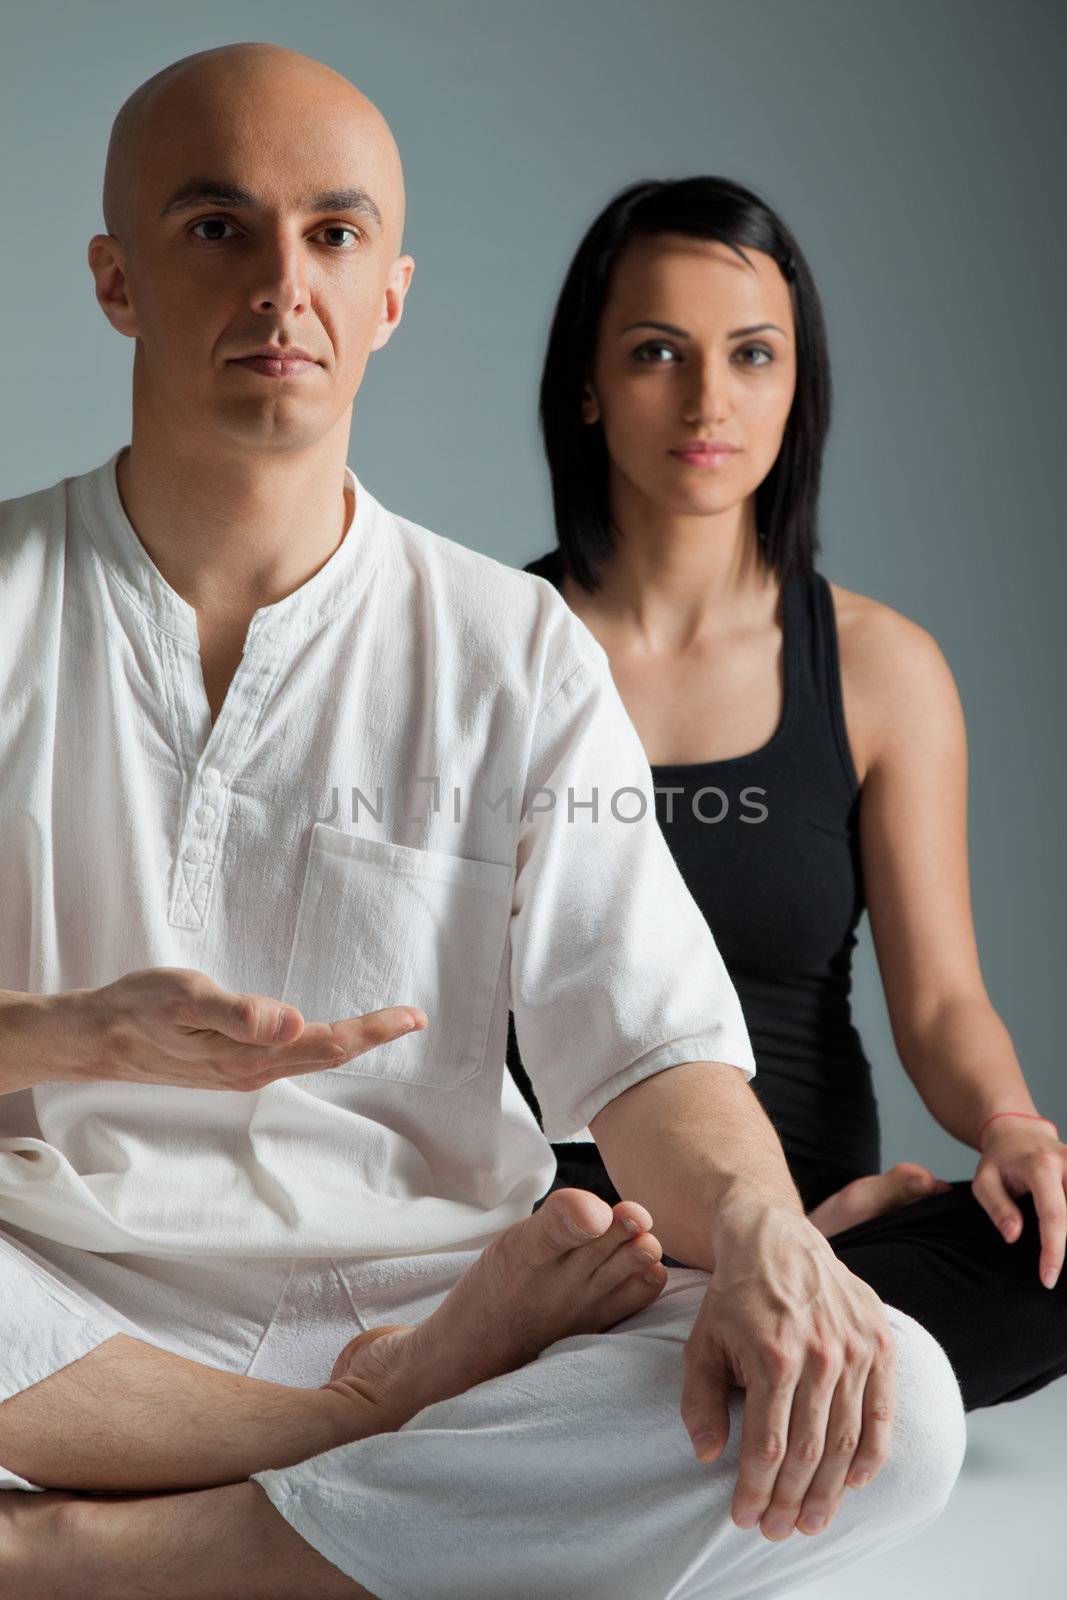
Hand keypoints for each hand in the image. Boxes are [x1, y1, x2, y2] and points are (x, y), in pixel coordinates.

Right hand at [43, 967, 426, 1090]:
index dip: (373, 1030)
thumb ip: (241, 1013)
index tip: (413, 1016)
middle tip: (413, 1017)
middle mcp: (253, 1070)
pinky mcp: (230, 1064)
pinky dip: (318, 1043)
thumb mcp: (187, 1000)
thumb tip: (294, 1021)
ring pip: (308, 1057)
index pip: (328, 1043)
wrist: (95, 1038)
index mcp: (251, 1057)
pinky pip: (288, 1057)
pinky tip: (321, 1033)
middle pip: (326, 1054)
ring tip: (382, 1025)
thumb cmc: (139, 1009)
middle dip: (371, 1036)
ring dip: (348, 1042)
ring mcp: (242, 1071)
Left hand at [681, 1198, 895, 1541]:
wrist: (777, 1239)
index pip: (768, 1445)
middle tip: (778, 1531)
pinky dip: (872, 1454)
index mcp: (773, 1355)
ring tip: (812, 1521)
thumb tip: (705, 1454)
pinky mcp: (879, 1343)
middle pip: (810, 1452)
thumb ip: (699, 1400)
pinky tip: (855, 1482)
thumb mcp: (702, 1343)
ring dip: (830, 1490)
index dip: (755, 1489)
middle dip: (790, 1500)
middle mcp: (820, 1355)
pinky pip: (882, 1412)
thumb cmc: (735, 1297)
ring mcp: (855, 1349)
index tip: (745, 1518)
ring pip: (847, 1440)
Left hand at [971, 1118, 1065, 1288]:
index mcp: (1041, 1166)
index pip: (1053, 1215)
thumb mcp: (984, 1180)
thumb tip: (1013, 1236)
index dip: (1054, 1250)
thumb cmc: (1000, 1160)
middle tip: (1054, 1278)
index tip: (1048, 1279)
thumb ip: (997, 1207)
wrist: (1018, 1131)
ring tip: (1058, 1261)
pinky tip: (1066, 1239)